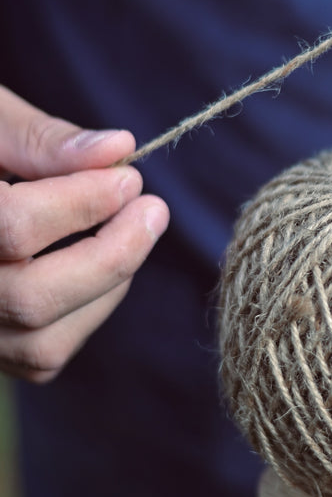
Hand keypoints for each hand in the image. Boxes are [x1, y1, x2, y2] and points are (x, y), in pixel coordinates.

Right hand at [0, 86, 168, 382]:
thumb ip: (41, 139)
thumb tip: (117, 148)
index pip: (10, 227)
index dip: (79, 202)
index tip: (128, 176)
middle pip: (30, 298)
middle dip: (109, 254)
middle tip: (153, 209)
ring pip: (41, 342)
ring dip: (106, 287)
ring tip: (130, 232)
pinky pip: (43, 356)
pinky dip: (88, 313)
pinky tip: (100, 266)